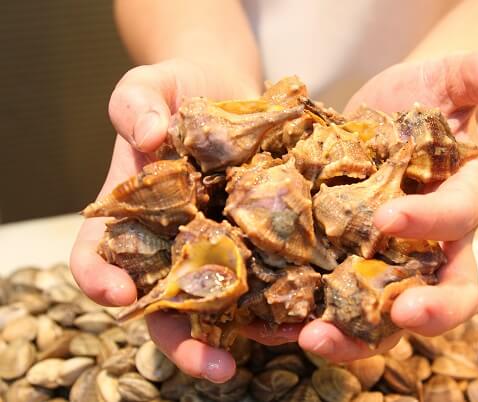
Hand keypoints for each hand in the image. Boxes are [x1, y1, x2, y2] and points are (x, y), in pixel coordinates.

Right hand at [70, 59, 297, 382]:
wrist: (228, 88)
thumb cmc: (177, 87)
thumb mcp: (146, 85)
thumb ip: (134, 105)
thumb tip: (148, 136)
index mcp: (130, 215)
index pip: (98, 256)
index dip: (100, 279)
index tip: (116, 294)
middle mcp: (171, 242)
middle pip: (166, 303)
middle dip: (184, 339)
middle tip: (212, 367)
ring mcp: (216, 244)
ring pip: (221, 303)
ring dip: (244, 334)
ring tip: (274, 349)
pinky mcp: (257, 237)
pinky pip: (267, 274)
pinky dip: (283, 298)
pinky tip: (306, 313)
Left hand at [298, 53, 477, 361]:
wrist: (370, 121)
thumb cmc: (412, 103)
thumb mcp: (438, 81)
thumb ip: (468, 78)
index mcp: (461, 201)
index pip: (460, 217)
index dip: (432, 222)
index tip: (390, 218)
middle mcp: (432, 247)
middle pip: (446, 293)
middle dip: (426, 312)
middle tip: (396, 317)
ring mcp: (388, 266)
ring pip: (388, 318)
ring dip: (358, 336)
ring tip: (317, 339)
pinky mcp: (344, 271)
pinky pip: (337, 308)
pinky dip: (312, 320)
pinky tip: (279, 326)